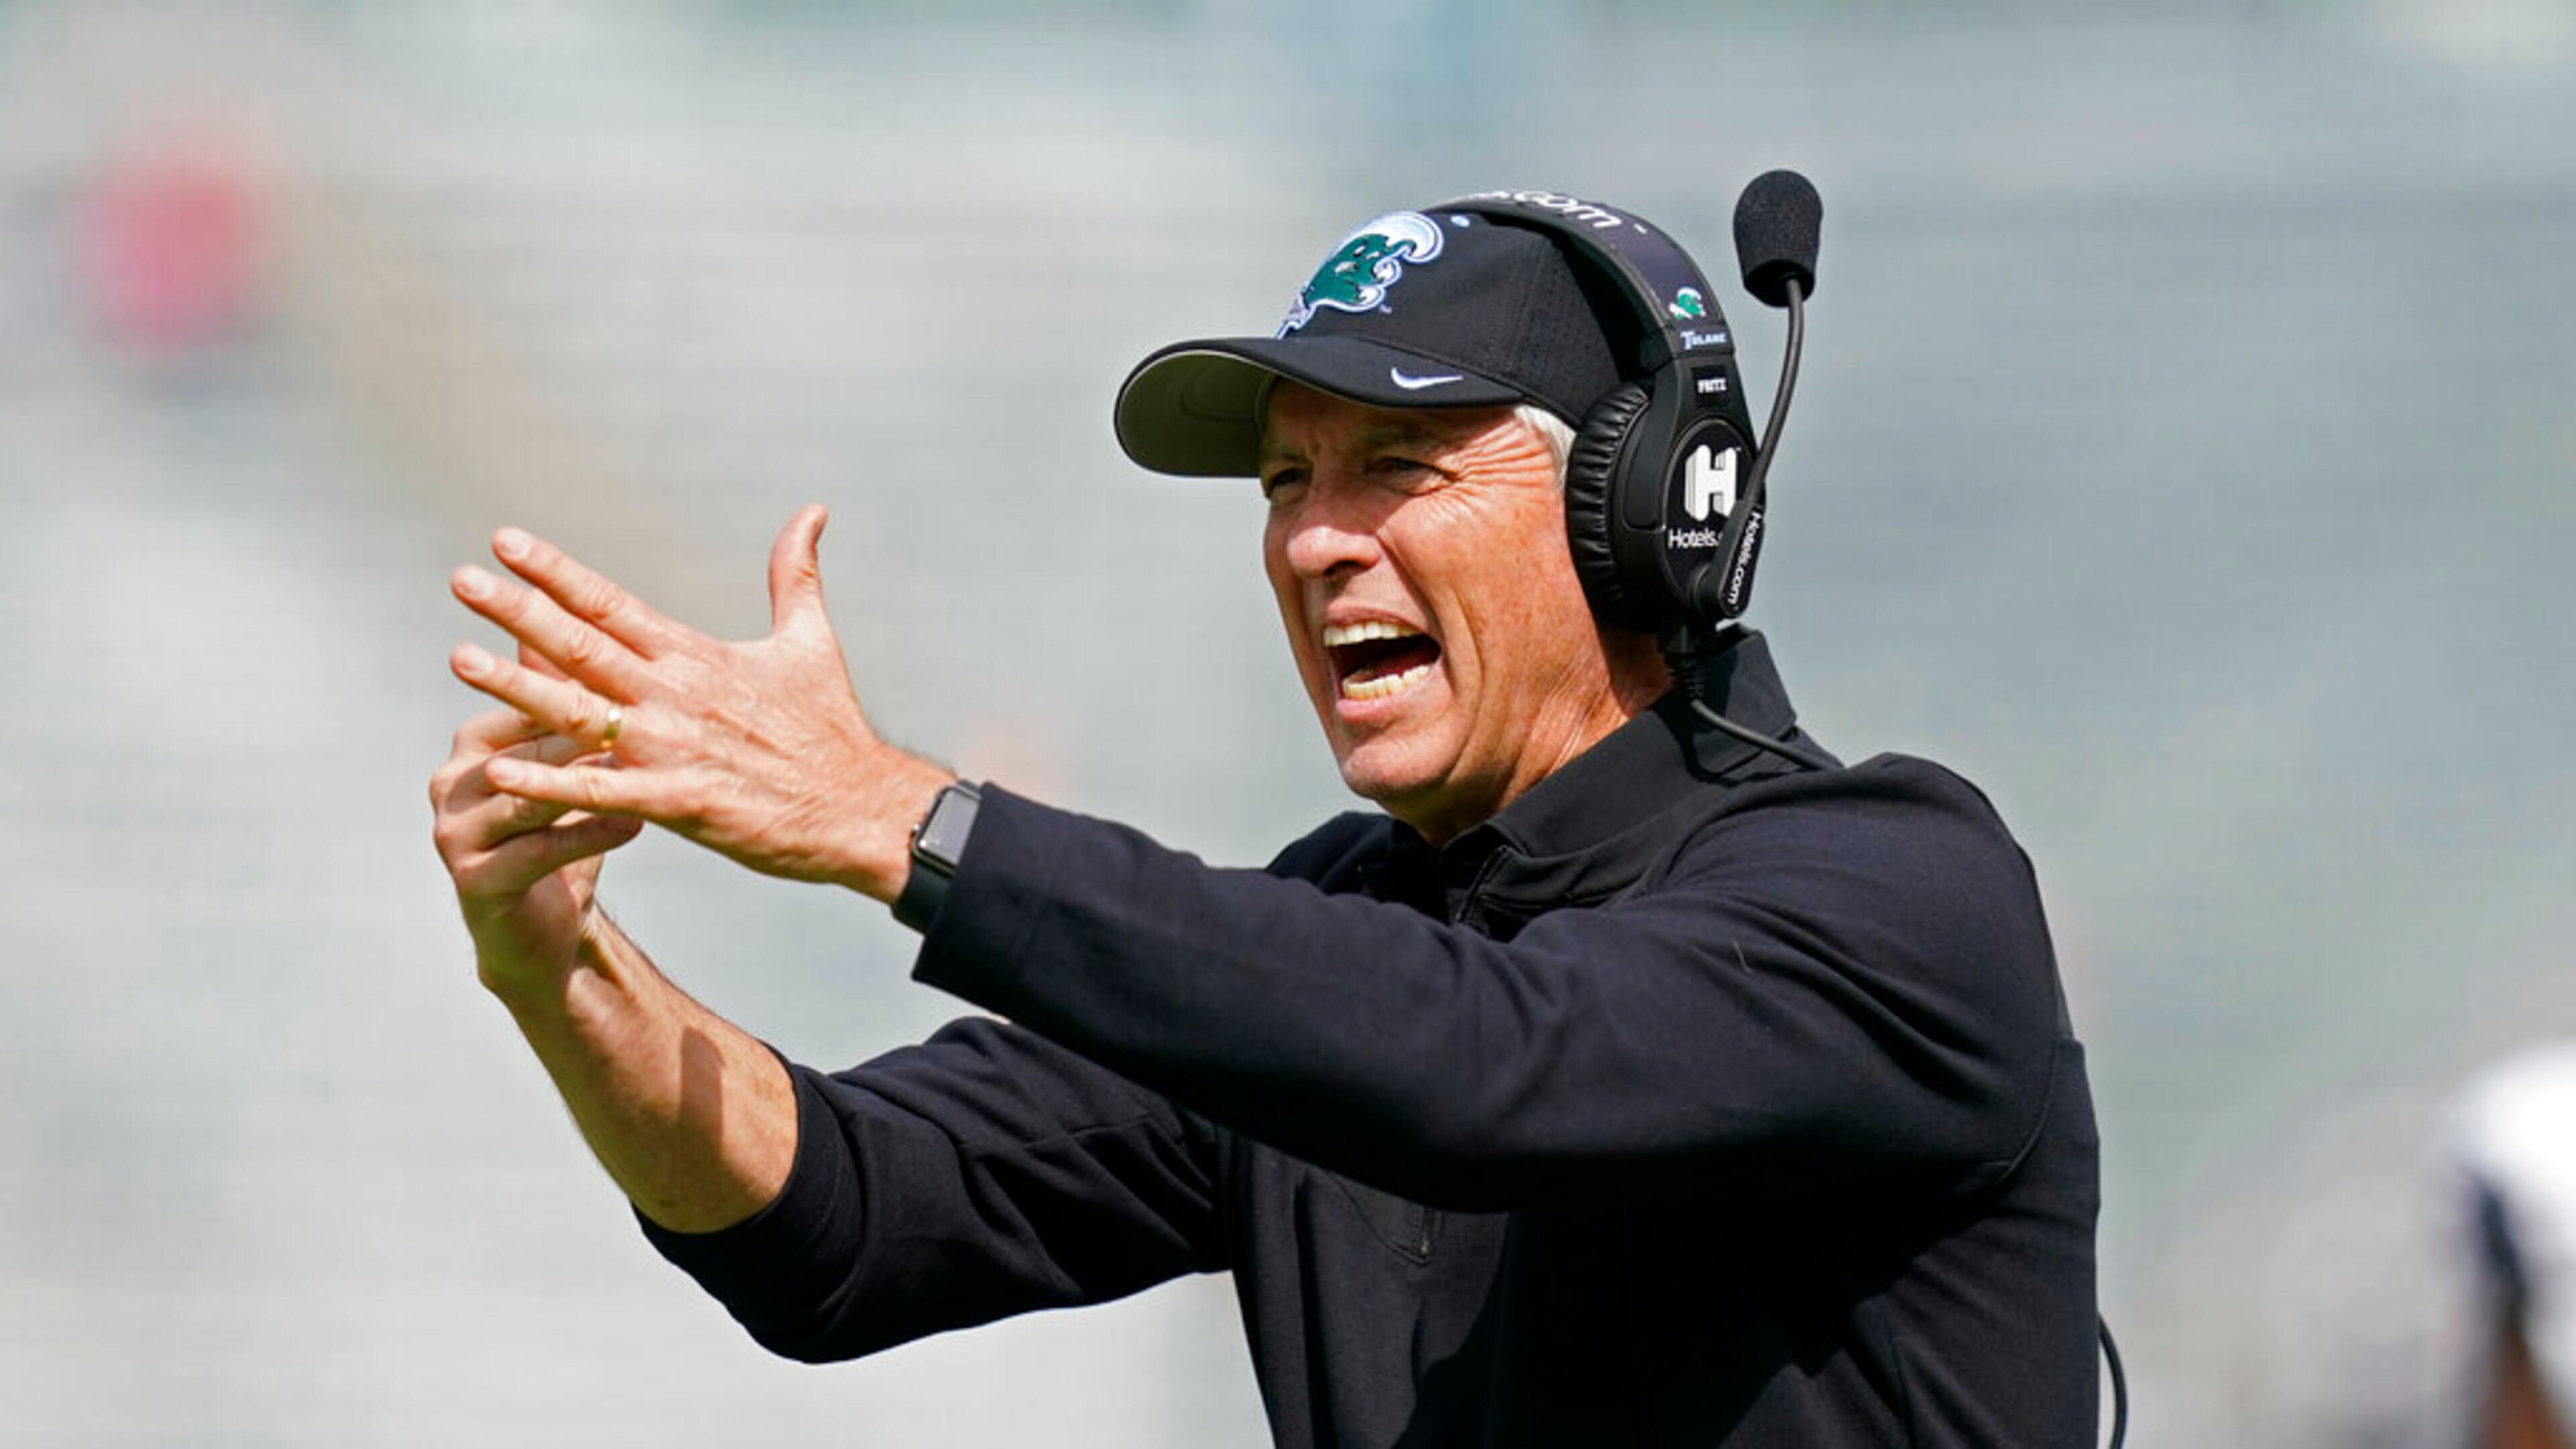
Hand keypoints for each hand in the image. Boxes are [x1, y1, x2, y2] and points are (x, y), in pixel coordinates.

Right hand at [429, 679, 645, 987]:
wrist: (545, 928)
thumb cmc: (563, 830)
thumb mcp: (565, 764)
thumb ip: (570, 702)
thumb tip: (589, 620)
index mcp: (474, 742)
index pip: (525, 700)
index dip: (579, 683)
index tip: (636, 663)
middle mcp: (454, 781)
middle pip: (524, 745)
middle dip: (581, 729)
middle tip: (640, 710)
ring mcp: (456, 832)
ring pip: (526, 797)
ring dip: (584, 783)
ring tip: (635, 767)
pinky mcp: (474, 881)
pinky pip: (536, 851)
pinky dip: (588, 836)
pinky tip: (633, 824)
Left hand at [445, 506, 948, 901]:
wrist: (860, 806)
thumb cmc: (833, 727)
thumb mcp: (811, 640)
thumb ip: (795, 574)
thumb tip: (812, 512)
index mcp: (695, 656)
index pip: (611, 602)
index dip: (555, 571)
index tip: (505, 541)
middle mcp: (675, 693)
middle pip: (582, 643)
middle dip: (516, 610)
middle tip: (461, 581)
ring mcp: (672, 747)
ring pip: (578, 710)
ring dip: (516, 684)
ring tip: (460, 659)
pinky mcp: (679, 802)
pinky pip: (600, 790)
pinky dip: (549, 780)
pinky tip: (500, 770)